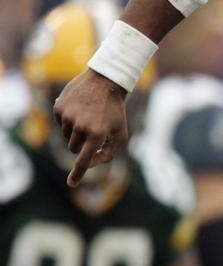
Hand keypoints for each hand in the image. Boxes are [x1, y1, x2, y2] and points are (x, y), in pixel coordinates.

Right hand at [52, 69, 128, 186]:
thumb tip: (92, 163)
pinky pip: (61, 124)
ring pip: (66, 137)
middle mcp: (81, 126)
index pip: (84, 160)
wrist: (105, 81)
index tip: (71, 184)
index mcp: (98, 134)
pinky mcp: (59, 108)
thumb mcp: (121, 132)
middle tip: (94, 130)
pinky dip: (69, 120)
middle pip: (74, 149)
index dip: (78, 174)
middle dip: (82, 145)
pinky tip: (80, 109)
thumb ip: (110, 152)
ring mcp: (68, 116)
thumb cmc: (115, 110)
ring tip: (89, 117)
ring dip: (76, 132)